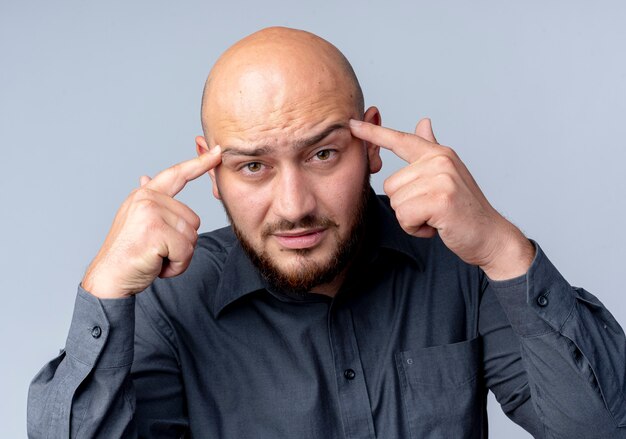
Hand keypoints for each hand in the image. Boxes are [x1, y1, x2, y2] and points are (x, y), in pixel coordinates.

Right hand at [82, 147, 221, 297]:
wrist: (110, 278)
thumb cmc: (127, 253)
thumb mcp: (136, 220)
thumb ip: (149, 200)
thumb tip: (147, 177)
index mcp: (145, 195)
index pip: (177, 174)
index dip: (200, 163)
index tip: (218, 152)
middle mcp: (147, 199)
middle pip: (193, 220)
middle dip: (181, 243)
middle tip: (156, 250)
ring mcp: (151, 213)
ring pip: (192, 236)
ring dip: (179, 256)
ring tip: (155, 257)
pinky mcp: (156, 232)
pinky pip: (186, 251)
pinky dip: (177, 265)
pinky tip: (157, 265)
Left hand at [349, 118, 533, 279]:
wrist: (490, 237)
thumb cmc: (464, 209)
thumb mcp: (447, 175)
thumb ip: (430, 150)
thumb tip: (423, 123)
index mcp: (439, 153)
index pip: (401, 140)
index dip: (373, 133)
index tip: (351, 123)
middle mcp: (440, 161)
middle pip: (390, 185)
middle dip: (406, 206)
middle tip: (433, 210)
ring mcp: (441, 179)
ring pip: (396, 203)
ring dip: (411, 219)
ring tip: (436, 217)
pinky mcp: (441, 200)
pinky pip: (405, 216)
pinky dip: (416, 228)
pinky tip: (436, 227)